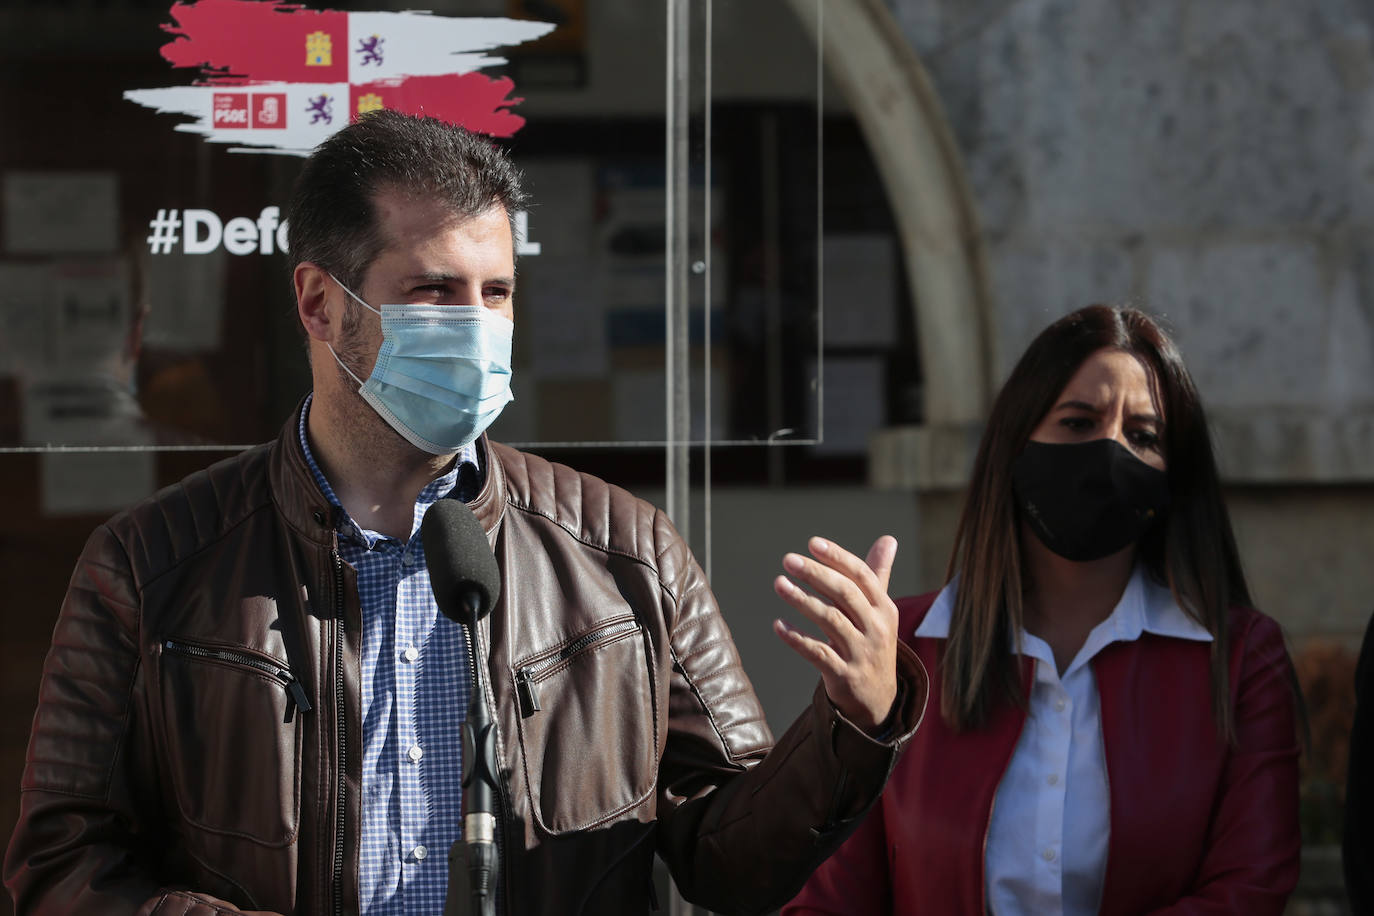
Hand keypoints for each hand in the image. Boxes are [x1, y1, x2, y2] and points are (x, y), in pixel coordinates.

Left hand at [772, 535, 899, 733]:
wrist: (877, 700)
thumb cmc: (872, 643)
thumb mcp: (880, 612)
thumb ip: (878, 575)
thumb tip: (889, 539)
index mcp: (884, 608)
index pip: (862, 575)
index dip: (837, 557)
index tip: (812, 543)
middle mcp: (876, 629)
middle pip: (846, 594)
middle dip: (816, 574)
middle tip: (788, 560)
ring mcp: (861, 653)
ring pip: (830, 621)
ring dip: (802, 600)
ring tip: (779, 583)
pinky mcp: (844, 675)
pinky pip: (817, 653)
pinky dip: (796, 638)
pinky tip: (778, 625)